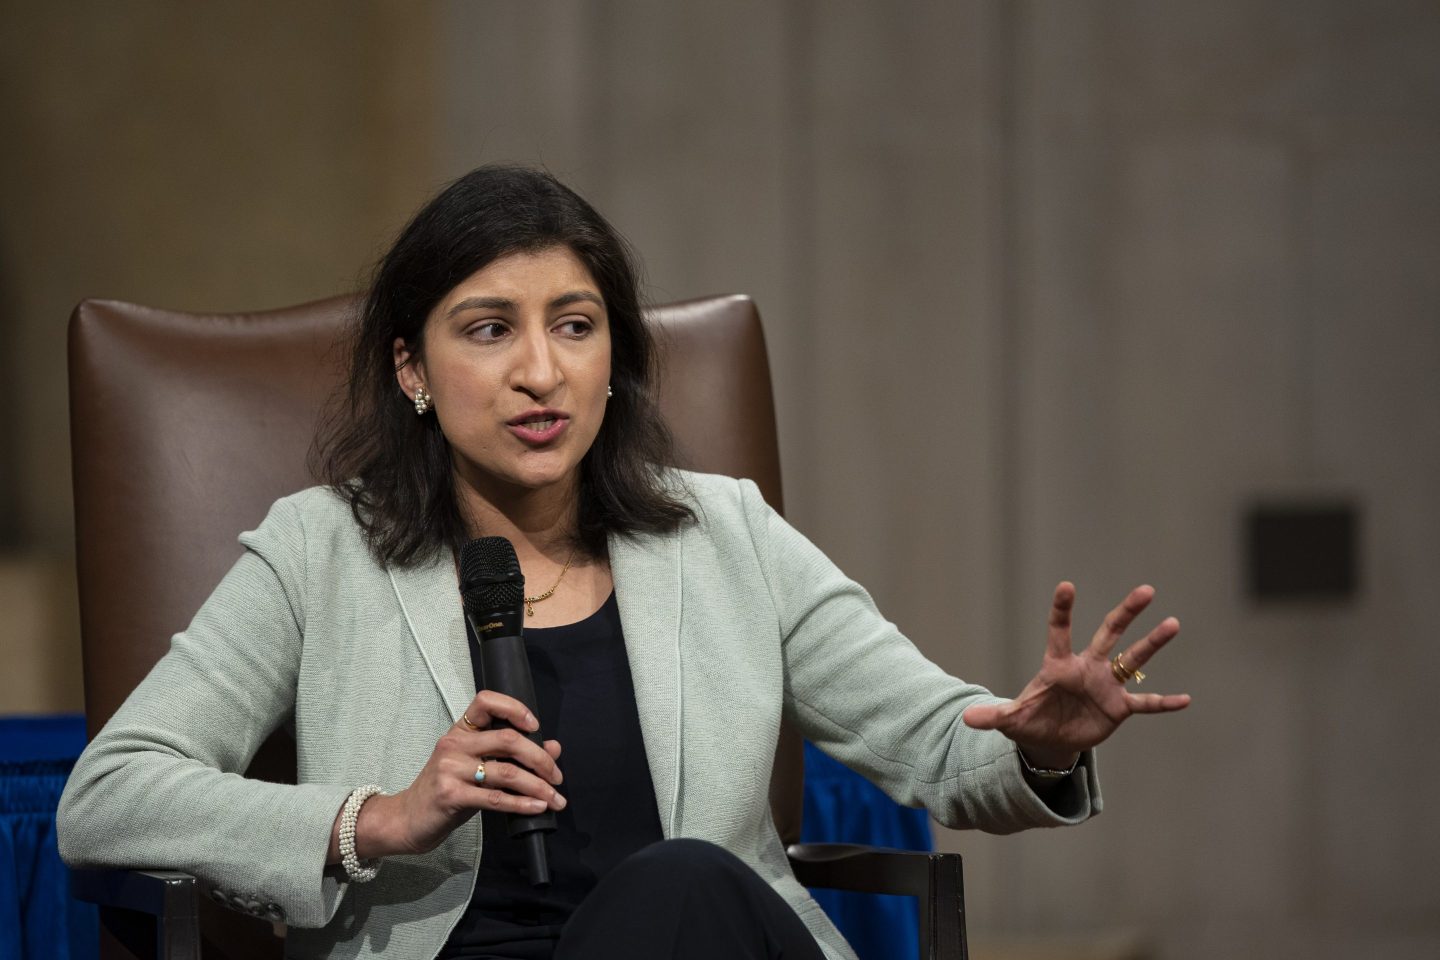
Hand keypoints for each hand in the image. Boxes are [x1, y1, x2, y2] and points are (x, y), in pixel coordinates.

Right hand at [332, 690, 564, 861]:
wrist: (407, 820)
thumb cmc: (447, 791)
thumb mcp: (477, 767)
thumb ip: (512, 756)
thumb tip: (554, 746)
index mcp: (461, 731)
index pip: (485, 701)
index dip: (514, 707)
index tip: (535, 725)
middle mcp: (454, 743)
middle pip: (508, 739)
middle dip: (540, 759)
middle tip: (557, 777)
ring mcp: (450, 768)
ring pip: (507, 772)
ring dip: (538, 786)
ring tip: (555, 799)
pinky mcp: (450, 794)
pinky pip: (495, 798)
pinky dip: (521, 803)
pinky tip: (537, 807)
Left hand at [962, 582, 1190, 766]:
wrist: (1050, 740)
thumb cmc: (1029, 720)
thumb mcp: (1010, 719)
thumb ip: (994, 716)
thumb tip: (968, 719)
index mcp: (1058, 665)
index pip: (1059, 631)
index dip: (1062, 610)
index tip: (1067, 585)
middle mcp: (1087, 668)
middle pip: (1109, 633)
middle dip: (1127, 612)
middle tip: (1146, 590)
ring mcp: (1106, 685)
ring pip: (1133, 658)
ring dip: (1152, 643)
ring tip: (1173, 623)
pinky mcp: (1118, 708)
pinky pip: (1145, 703)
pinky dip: (1164, 702)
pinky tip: (1186, 699)